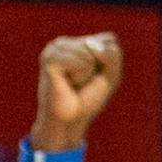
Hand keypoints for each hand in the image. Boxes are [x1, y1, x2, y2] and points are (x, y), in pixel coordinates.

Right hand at [32, 33, 121, 151]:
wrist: (69, 120)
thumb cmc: (87, 98)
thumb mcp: (111, 74)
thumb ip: (112, 54)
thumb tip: (91, 44)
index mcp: (76, 43)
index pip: (109, 40)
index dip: (109, 62)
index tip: (94, 76)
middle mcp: (64, 42)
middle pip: (101, 45)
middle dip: (98, 68)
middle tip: (81, 83)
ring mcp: (54, 49)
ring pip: (90, 53)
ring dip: (86, 74)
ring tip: (72, 83)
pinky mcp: (50, 59)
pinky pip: (81, 62)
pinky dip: (80, 76)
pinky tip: (67, 83)